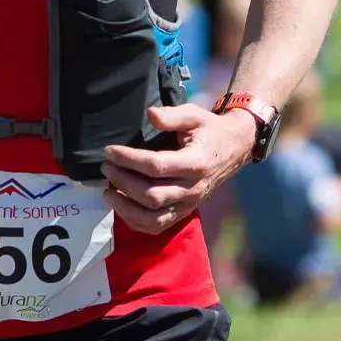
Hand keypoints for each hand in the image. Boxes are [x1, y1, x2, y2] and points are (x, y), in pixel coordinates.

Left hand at [100, 105, 258, 234]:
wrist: (234, 149)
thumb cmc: (210, 129)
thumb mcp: (195, 115)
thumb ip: (172, 115)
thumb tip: (150, 114)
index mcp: (196, 163)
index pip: (156, 166)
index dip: (129, 159)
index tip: (109, 151)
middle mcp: (193, 188)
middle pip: (151, 195)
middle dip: (123, 182)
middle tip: (106, 167)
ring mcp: (189, 204)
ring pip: (153, 218)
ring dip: (126, 207)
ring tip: (108, 190)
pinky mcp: (185, 212)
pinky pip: (158, 226)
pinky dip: (136, 221)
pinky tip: (121, 206)